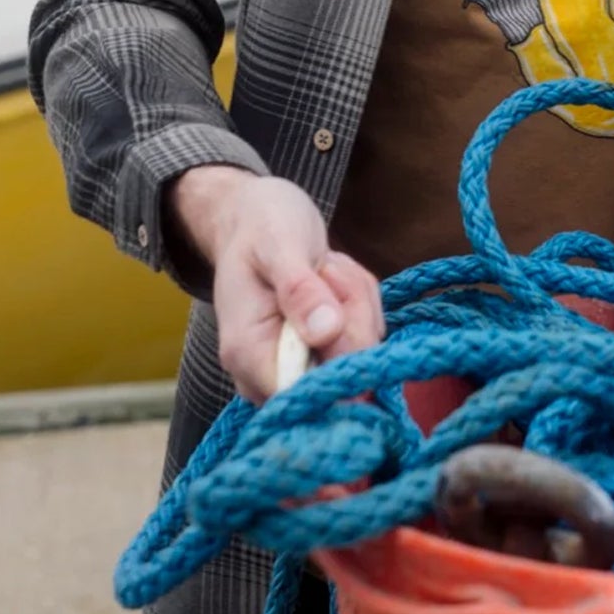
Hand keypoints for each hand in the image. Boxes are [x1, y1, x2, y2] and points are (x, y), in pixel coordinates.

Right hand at [166, 167, 383, 403]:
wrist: (256, 219)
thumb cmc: (261, 227)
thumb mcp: (280, 245)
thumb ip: (300, 290)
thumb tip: (327, 331)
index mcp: (248, 353)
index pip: (306, 394)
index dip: (340, 360)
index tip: (336, 306)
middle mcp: (268, 372)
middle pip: (343, 373)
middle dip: (353, 315)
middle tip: (327, 271)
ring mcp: (298, 366)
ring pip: (361, 352)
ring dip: (356, 302)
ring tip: (324, 269)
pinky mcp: (322, 354)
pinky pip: (365, 338)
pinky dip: (360, 303)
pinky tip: (333, 278)